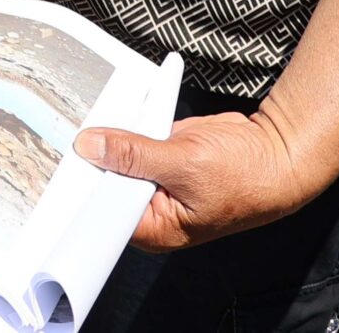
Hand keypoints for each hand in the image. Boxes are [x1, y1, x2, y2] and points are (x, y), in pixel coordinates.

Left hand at [73, 107, 323, 250]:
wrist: (276, 151)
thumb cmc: (246, 175)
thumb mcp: (186, 163)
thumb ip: (136, 154)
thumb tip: (92, 147)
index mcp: (156, 228)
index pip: (103, 215)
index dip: (82, 188)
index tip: (62, 161)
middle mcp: (152, 210)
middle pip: (105, 184)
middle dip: (92, 157)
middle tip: (70, 129)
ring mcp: (156, 182)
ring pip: (117, 158)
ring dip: (109, 136)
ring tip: (92, 115)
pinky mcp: (162, 158)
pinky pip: (133, 141)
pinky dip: (128, 125)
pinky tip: (117, 108)